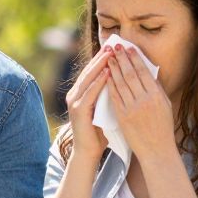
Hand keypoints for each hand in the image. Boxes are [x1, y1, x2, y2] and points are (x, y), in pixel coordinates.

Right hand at [64, 45, 112, 160]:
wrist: (88, 151)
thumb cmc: (99, 131)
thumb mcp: (105, 108)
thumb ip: (109, 94)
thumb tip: (123, 78)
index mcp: (81, 93)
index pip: (92, 72)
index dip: (102, 59)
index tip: (114, 47)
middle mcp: (74, 95)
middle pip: (89, 72)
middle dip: (101, 58)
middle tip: (112, 45)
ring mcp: (74, 102)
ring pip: (88, 79)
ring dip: (100, 66)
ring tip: (111, 54)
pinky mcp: (78, 111)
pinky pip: (89, 93)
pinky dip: (98, 82)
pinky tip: (107, 73)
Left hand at [107, 44, 175, 161]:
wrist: (156, 150)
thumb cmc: (163, 128)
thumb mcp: (166, 106)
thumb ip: (157, 89)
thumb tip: (149, 72)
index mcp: (157, 96)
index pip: (144, 72)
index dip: (135, 59)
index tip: (130, 48)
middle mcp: (145, 100)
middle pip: (130, 75)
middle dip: (122, 58)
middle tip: (116, 47)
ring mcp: (132, 109)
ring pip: (120, 84)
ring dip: (114, 68)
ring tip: (109, 57)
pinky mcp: (122, 117)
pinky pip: (114, 97)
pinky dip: (110, 84)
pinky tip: (106, 75)